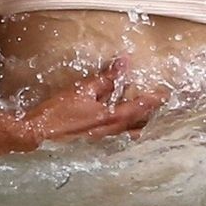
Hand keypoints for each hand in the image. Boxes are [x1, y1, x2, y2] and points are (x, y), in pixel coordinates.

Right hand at [19, 57, 162, 145]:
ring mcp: (103, 139)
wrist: (39, 133)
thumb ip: (105, 78)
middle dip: (150, 114)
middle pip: (139, 124)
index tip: (166, 93)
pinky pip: (117, 134)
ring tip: (143, 114)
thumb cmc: (59, 112)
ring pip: (129, 131)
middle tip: (158, 104)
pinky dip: (124, 128)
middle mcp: (112, 132)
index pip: (141, 107)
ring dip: (138, 123)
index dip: (154, 99)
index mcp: (112, 118)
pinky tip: (119, 123)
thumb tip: (124, 63)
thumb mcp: (82, 90)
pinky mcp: (94, 141)